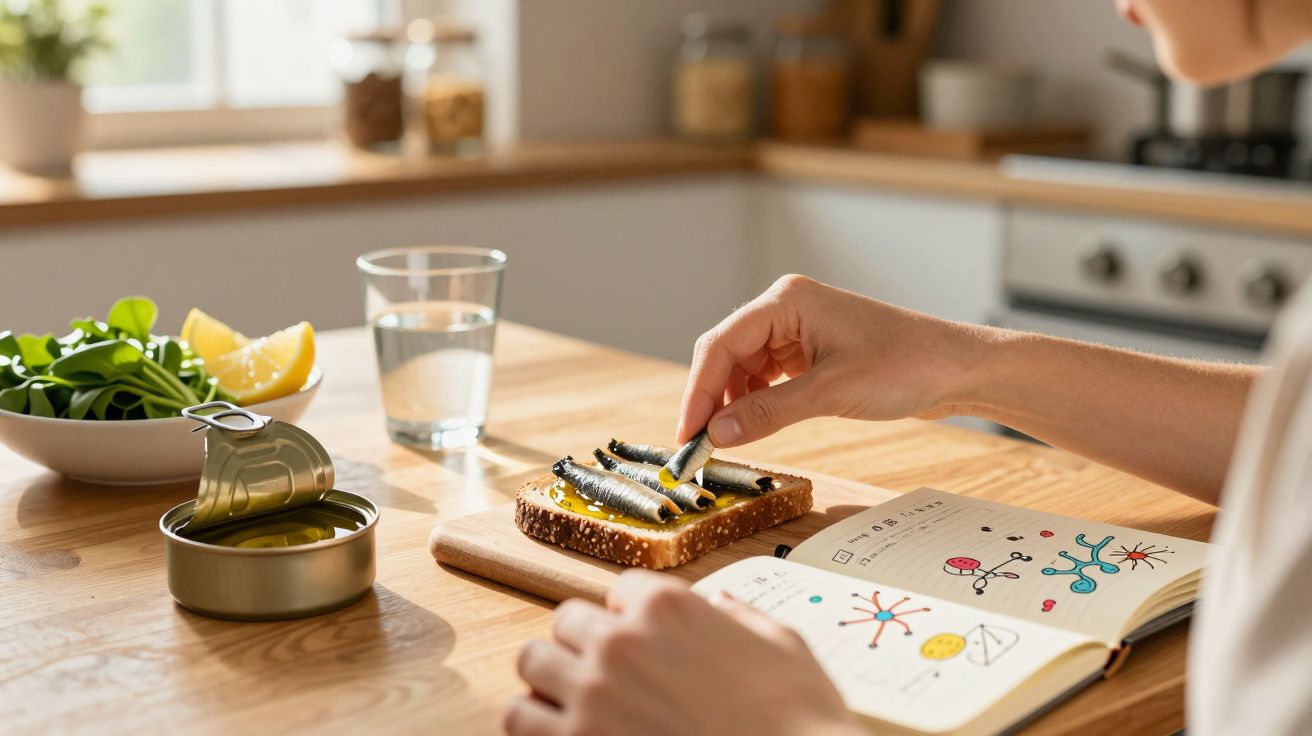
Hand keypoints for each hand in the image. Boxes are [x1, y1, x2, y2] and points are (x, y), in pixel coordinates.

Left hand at [506, 570, 860, 735]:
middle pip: (568, 620)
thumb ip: (741, 619)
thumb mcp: (783, 647)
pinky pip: (519, 717)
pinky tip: (562, 733)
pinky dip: (534, 722)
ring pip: (533, 662)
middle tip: (610, 675)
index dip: (633, 616)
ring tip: (577, 702)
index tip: (644, 639)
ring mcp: (592, 695)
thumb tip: (721, 608)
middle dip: (587, 644)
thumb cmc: (798, 724)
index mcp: (669, 607)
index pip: (621, 589)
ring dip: (552, 679)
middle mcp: (621, 642)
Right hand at [678, 274, 989, 445]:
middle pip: (727, 355)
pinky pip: (768, 378)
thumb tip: (716, 433)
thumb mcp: (831, 393)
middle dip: (711, 400)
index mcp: (787, 300)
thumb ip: (768, 413)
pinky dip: (756, 404)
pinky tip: (753, 427)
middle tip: (697, 446)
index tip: (686, 435)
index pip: (721, 344)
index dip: (698, 392)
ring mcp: (799, 330)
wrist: (959, 368)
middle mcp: (787, 309)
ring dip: (733, 404)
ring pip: (744, 369)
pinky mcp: (812, 353)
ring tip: (726, 442)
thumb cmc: (907, 365)